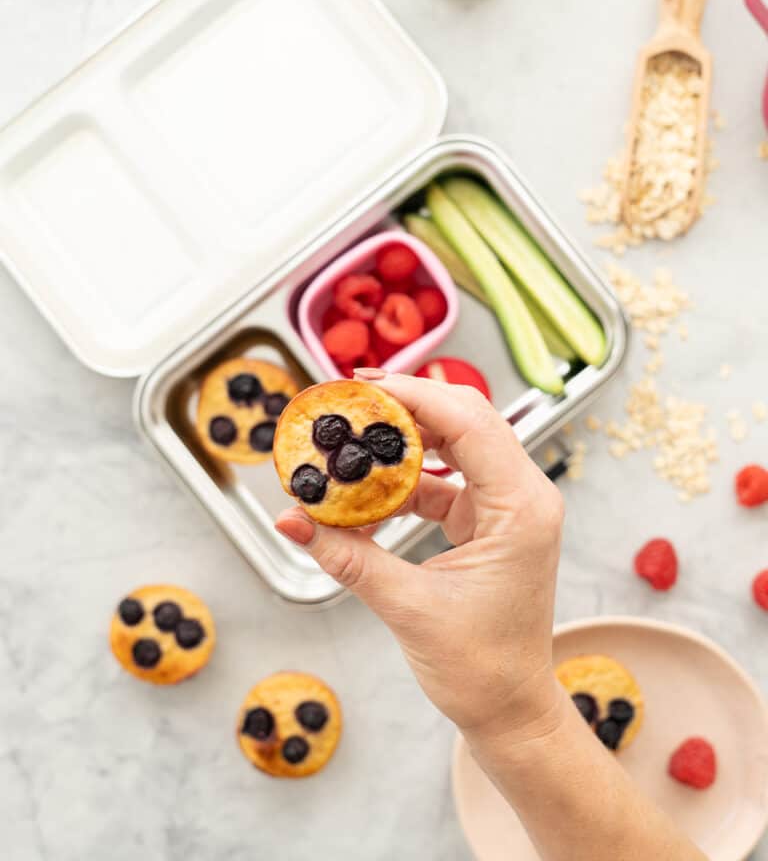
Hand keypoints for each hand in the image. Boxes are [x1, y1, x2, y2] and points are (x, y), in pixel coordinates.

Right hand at [275, 371, 565, 740]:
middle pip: (467, 422)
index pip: (470, 424)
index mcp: (521, 508)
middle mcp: (523, 498)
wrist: (510, 710)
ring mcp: (508, 507)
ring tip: (356, 432)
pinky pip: (446, 480)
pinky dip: (407, 478)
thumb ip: (347, 555)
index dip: (415, 396)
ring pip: (457, 445)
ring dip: (406, 438)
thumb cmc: (481, 668)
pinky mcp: (488, 521)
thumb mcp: (407, 606)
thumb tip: (292, 519)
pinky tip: (368, 487)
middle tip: (353, 399)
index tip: (364, 386)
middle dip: (408, 406)